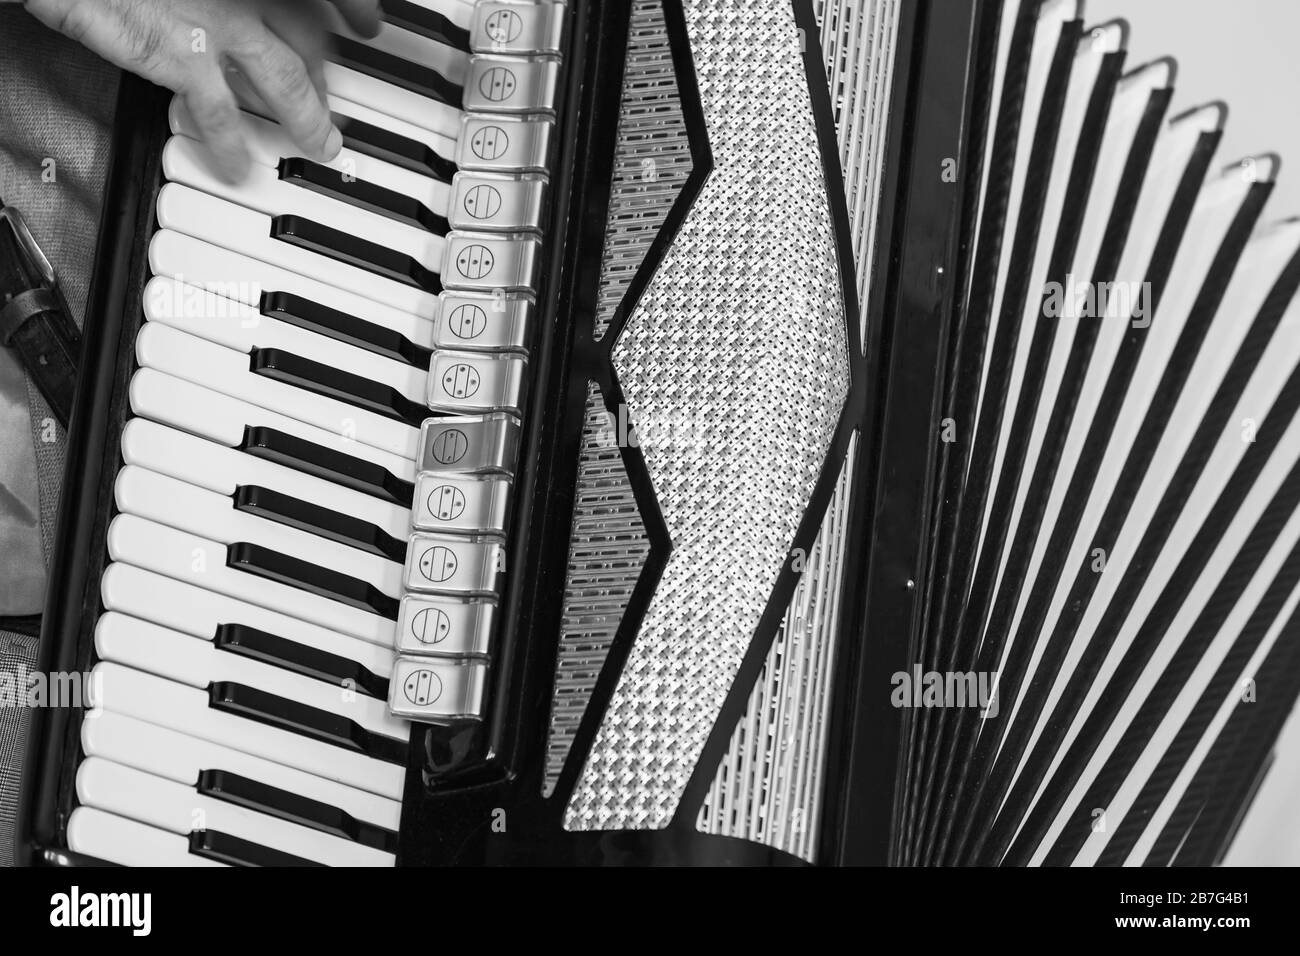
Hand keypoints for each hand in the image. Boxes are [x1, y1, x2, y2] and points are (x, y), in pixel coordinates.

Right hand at [23, 0, 382, 180]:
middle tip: (335, 104)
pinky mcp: (184, 58)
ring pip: (289, 82)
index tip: (365, 26)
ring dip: (309, 121)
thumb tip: (241, 2)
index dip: (353, 9)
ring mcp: (222, 23)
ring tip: (320, 147)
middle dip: (329, 78)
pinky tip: (239, 169)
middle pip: (311, 40)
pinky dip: (232, 147)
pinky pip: (221, 115)